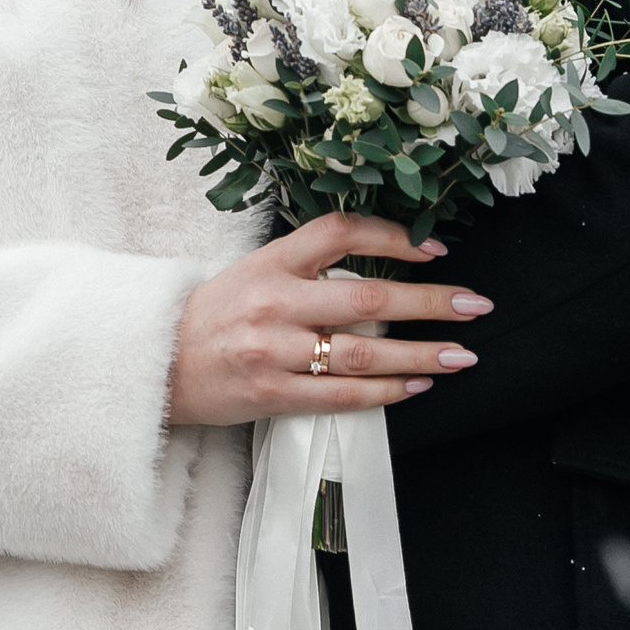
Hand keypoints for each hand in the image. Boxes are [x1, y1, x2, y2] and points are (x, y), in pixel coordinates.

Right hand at [164, 213, 492, 425]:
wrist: (155, 363)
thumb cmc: (211, 316)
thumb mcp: (250, 271)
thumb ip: (305, 267)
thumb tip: (377, 267)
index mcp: (268, 262)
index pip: (338, 233)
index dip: (391, 235)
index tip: (432, 246)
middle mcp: (273, 303)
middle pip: (366, 298)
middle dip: (430, 301)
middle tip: (475, 304)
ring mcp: (273, 351)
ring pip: (363, 353)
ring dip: (421, 354)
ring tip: (461, 354)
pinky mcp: (273, 394)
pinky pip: (341, 395)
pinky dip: (386, 392)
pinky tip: (417, 385)